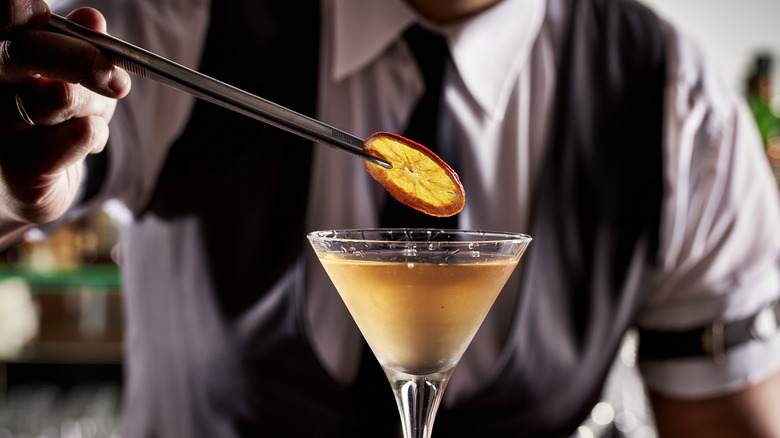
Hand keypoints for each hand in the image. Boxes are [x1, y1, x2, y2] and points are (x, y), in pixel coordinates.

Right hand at [0, 2, 130, 232]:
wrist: (26, 183)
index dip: (31, 11)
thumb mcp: (63, 74)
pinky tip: (89, 141)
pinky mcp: (20, 170)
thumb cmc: (44, 118)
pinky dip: (99, 134)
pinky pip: (80, 135)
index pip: (1, 13)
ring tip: (94, 116)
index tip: (69, 25)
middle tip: (117, 80)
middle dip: (86, 60)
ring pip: (62, 95)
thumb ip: (75, 42)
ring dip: (97, 104)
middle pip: (28, 51)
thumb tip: (92, 19)